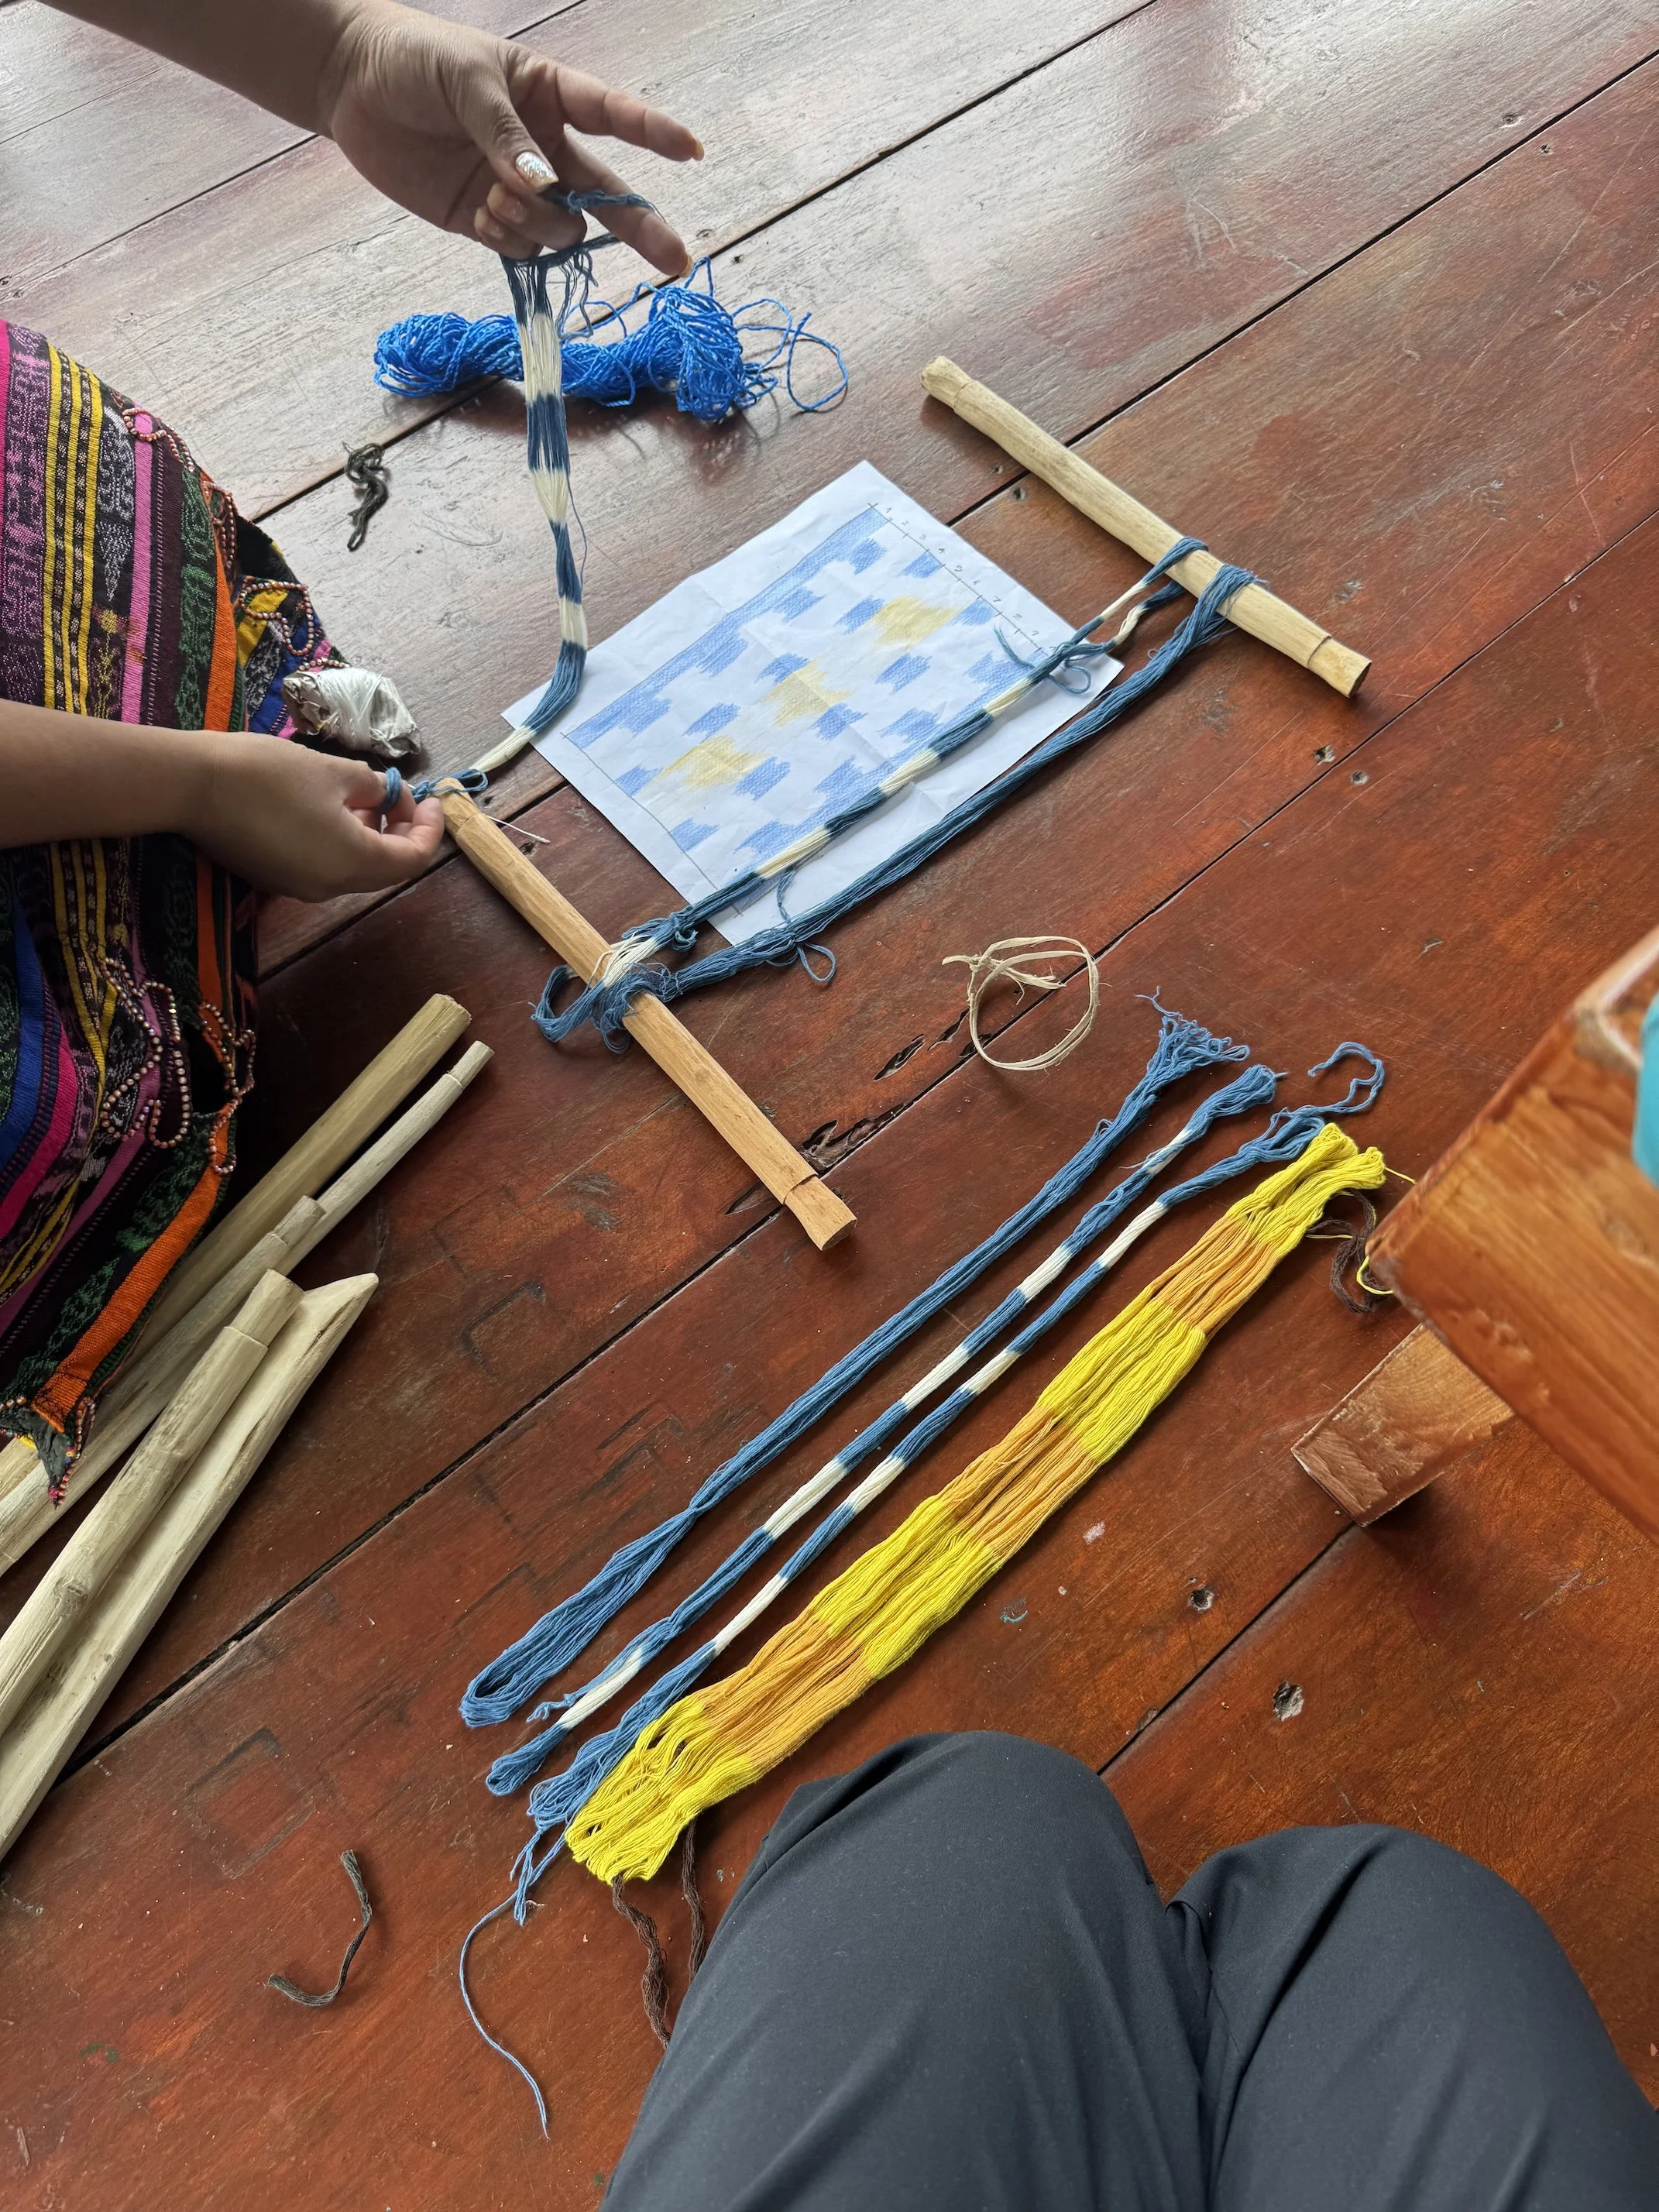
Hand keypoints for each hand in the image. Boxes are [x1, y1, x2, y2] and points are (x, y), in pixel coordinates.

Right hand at [188, 735, 444, 901]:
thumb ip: (371, 788)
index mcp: (353, 862)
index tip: (430, 798)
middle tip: (397, 795)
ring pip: (352, 868)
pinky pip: (321, 866)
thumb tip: (386, 796)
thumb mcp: (332, 771)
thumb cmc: (268, 772)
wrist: (191, 785)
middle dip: (399, 832)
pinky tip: (327, 809)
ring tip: (363, 796)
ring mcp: (298, 887)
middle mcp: (330, 887)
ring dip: (368, 836)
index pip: (412, 859)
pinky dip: (338, 842)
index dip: (428, 828)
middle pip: (384, 869)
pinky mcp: (272, 878)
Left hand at [318, 1, 698, 270]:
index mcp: (549, 96)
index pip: (613, 115)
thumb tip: (541, 187)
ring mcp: (518, 189)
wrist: (350, 84)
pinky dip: (506, 238)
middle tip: (674, 259)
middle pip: (605, 195)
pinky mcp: (487, 221)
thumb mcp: (465, 81)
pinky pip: (519, 248)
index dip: (654, 134)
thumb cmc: (414, 60)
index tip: (693, 151)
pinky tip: (479, 211)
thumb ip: (504, 136)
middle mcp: (544, 147)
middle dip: (639, 226)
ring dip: (538, 223)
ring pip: (559, 228)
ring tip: (495, 196)